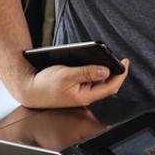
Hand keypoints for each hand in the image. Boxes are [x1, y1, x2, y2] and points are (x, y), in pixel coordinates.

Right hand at [15, 59, 129, 108]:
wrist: (29, 89)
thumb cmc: (44, 85)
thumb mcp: (67, 75)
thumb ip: (87, 73)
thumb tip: (105, 71)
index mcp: (85, 96)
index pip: (111, 87)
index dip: (121, 74)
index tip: (125, 62)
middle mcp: (85, 96)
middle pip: (107, 85)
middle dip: (115, 72)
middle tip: (120, 59)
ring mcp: (81, 92)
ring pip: (99, 82)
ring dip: (105, 71)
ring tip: (108, 58)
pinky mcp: (76, 88)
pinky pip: (90, 79)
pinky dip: (95, 71)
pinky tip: (93, 62)